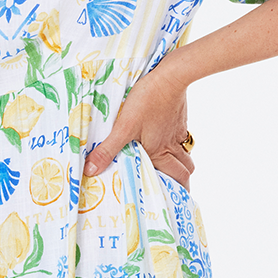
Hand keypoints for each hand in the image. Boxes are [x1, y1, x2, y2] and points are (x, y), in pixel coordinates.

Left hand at [84, 63, 194, 189]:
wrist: (169, 76)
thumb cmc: (147, 102)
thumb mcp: (123, 127)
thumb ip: (108, 149)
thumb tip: (91, 171)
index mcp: (161, 152)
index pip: (178, 179)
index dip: (178, 192)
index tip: (173, 201)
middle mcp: (172, 145)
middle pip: (186, 170)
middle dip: (180, 180)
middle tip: (168, 185)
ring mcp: (177, 131)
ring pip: (185, 153)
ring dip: (178, 161)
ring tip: (165, 165)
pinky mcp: (178, 117)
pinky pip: (181, 136)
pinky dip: (174, 142)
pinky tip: (161, 136)